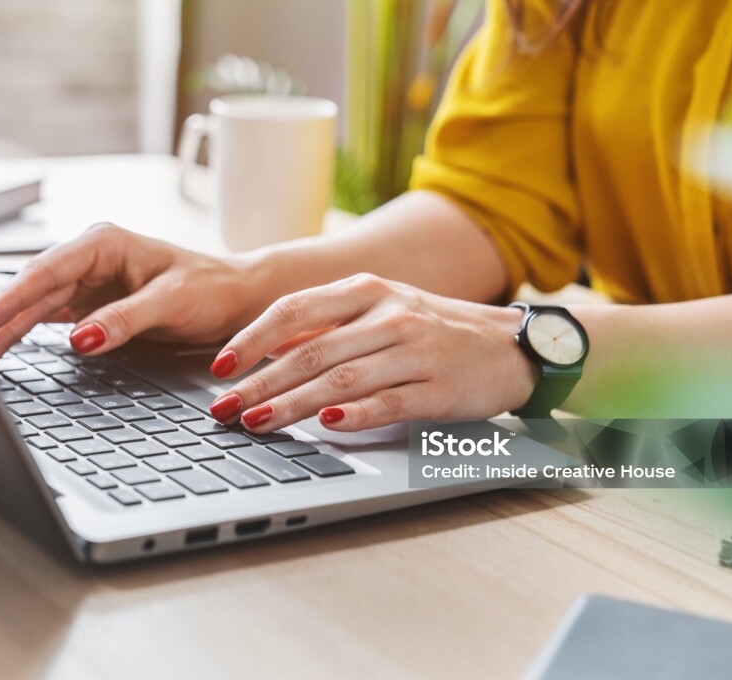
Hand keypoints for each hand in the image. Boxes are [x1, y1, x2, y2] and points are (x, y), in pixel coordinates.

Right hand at [0, 223, 257, 363]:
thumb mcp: (170, 302)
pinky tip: (4, 346)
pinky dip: (28, 332)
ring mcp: (89, 282)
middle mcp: (91, 259)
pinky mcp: (93, 304)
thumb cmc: (210, 289)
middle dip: (0, 314)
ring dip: (9, 327)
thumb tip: (81, 338)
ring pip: (37, 305)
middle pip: (34, 288)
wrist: (235, 298)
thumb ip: (125, 319)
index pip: (48, 270)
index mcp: (105, 244)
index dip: (12, 296)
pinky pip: (51, 317)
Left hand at [207, 274, 537, 431]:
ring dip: (293, 404)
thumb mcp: (381, 311)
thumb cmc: (435, 330)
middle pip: (311, 350)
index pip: (295, 309)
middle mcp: (388, 315)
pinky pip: (389, 401)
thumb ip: (330, 325)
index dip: (251, 338)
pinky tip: (325, 427)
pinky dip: (354, 415)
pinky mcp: (439, 386)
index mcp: (367, 290)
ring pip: (342, 379)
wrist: (511, 345)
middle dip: (259, 382)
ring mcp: (415, 350)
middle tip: (224, 408)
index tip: (220, 367)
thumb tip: (266, 350)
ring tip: (257, 422)